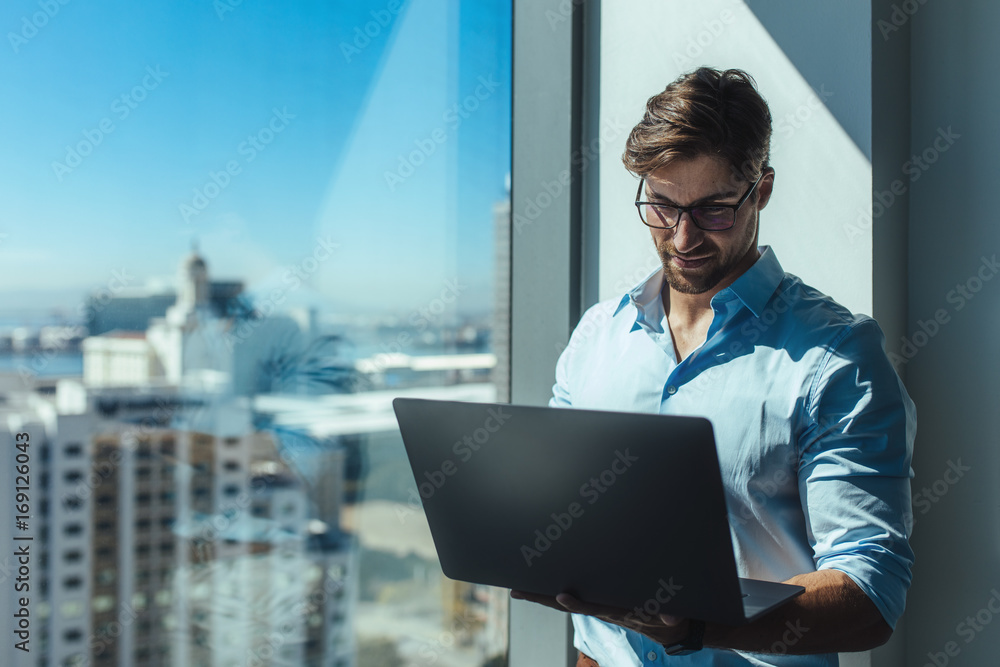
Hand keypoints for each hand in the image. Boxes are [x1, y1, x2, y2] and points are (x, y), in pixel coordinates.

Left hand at [509, 590, 690, 645]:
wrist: (667, 628)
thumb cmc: (668, 617)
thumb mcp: (673, 618)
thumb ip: (671, 617)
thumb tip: (670, 619)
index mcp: (617, 611)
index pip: (593, 607)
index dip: (577, 604)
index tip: (561, 596)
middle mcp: (602, 609)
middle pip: (567, 606)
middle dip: (542, 598)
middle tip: (517, 591)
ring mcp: (598, 606)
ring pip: (565, 602)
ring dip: (541, 595)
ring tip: (519, 587)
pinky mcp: (598, 602)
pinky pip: (572, 598)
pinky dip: (554, 593)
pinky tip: (540, 587)